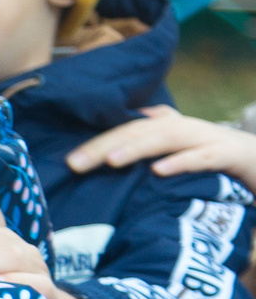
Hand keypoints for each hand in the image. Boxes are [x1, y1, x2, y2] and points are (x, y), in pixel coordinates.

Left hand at [66, 104, 255, 183]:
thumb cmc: (210, 159)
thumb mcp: (174, 154)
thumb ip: (146, 150)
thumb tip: (106, 158)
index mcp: (167, 127)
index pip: (125, 130)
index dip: (97, 143)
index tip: (69, 162)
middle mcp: (183, 128)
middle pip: (138, 131)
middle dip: (106, 145)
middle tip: (76, 163)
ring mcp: (207, 139)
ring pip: (166, 138)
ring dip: (137, 148)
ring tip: (111, 160)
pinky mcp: (229, 155)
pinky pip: (203, 157)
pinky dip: (181, 162)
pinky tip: (159, 171)